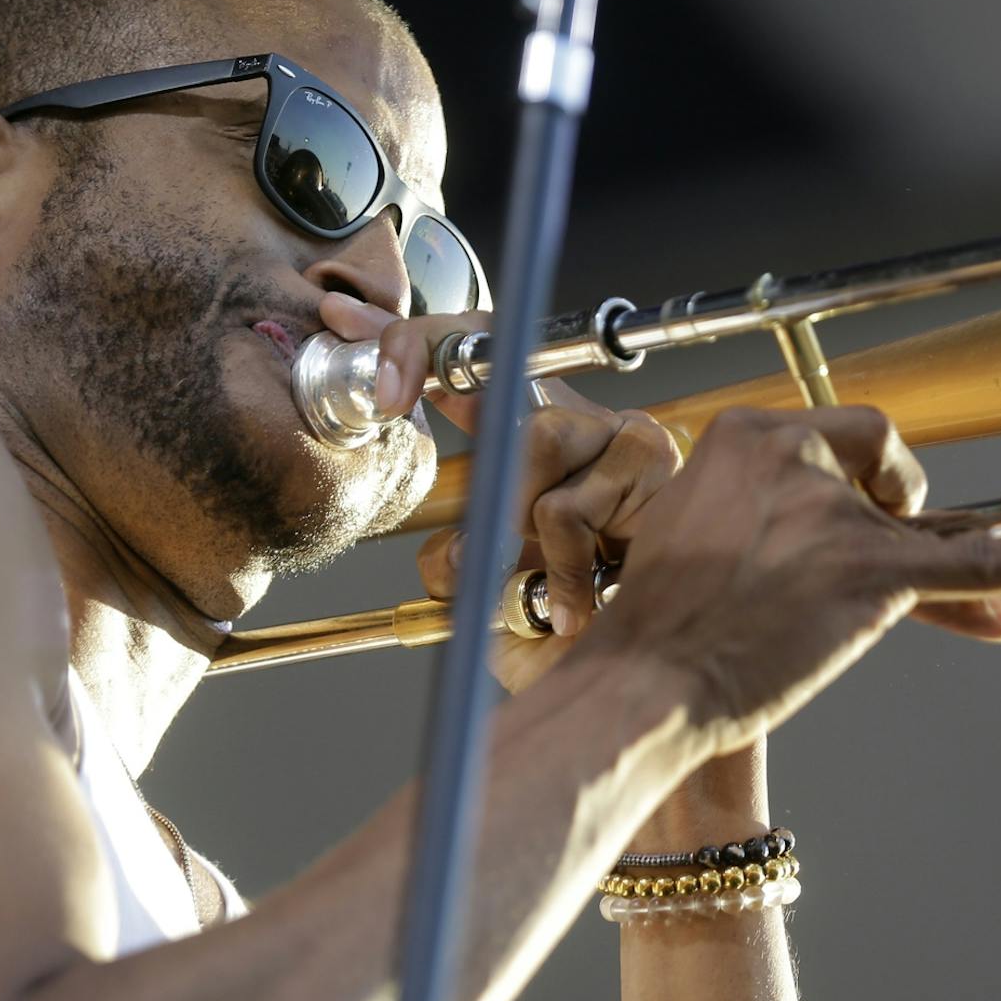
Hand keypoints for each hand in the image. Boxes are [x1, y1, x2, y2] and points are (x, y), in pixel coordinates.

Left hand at [322, 292, 685, 688]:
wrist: (642, 673)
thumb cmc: (565, 633)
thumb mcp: (489, 592)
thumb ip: (456, 557)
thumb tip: (445, 546)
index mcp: (531, 443)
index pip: (467, 360)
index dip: (406, 338)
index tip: (346, 328)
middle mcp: (579, 424)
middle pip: (503, 387)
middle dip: (469, 455)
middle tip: (470, 554)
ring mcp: (621, 434)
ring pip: (538, 439)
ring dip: (519, 522)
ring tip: (532, 584)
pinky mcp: (653, 458)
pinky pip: (569, 503)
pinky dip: (557, 566)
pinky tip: (571, 607)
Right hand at [579, 405, 1000, 754]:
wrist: (643, 683)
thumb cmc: (662, 626)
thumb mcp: (695, 529)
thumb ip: (758, 508)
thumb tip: (807, 527)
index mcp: (744, 433)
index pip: (841, 436)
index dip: (866, 479)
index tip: (865, 514)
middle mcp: (792, 456)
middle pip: (889, 468)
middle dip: (899, 513)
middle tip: (864, 570)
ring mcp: (836, 515)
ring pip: (934, 522)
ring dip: (994, 539)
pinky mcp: (870, 573)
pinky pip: (974, 561)